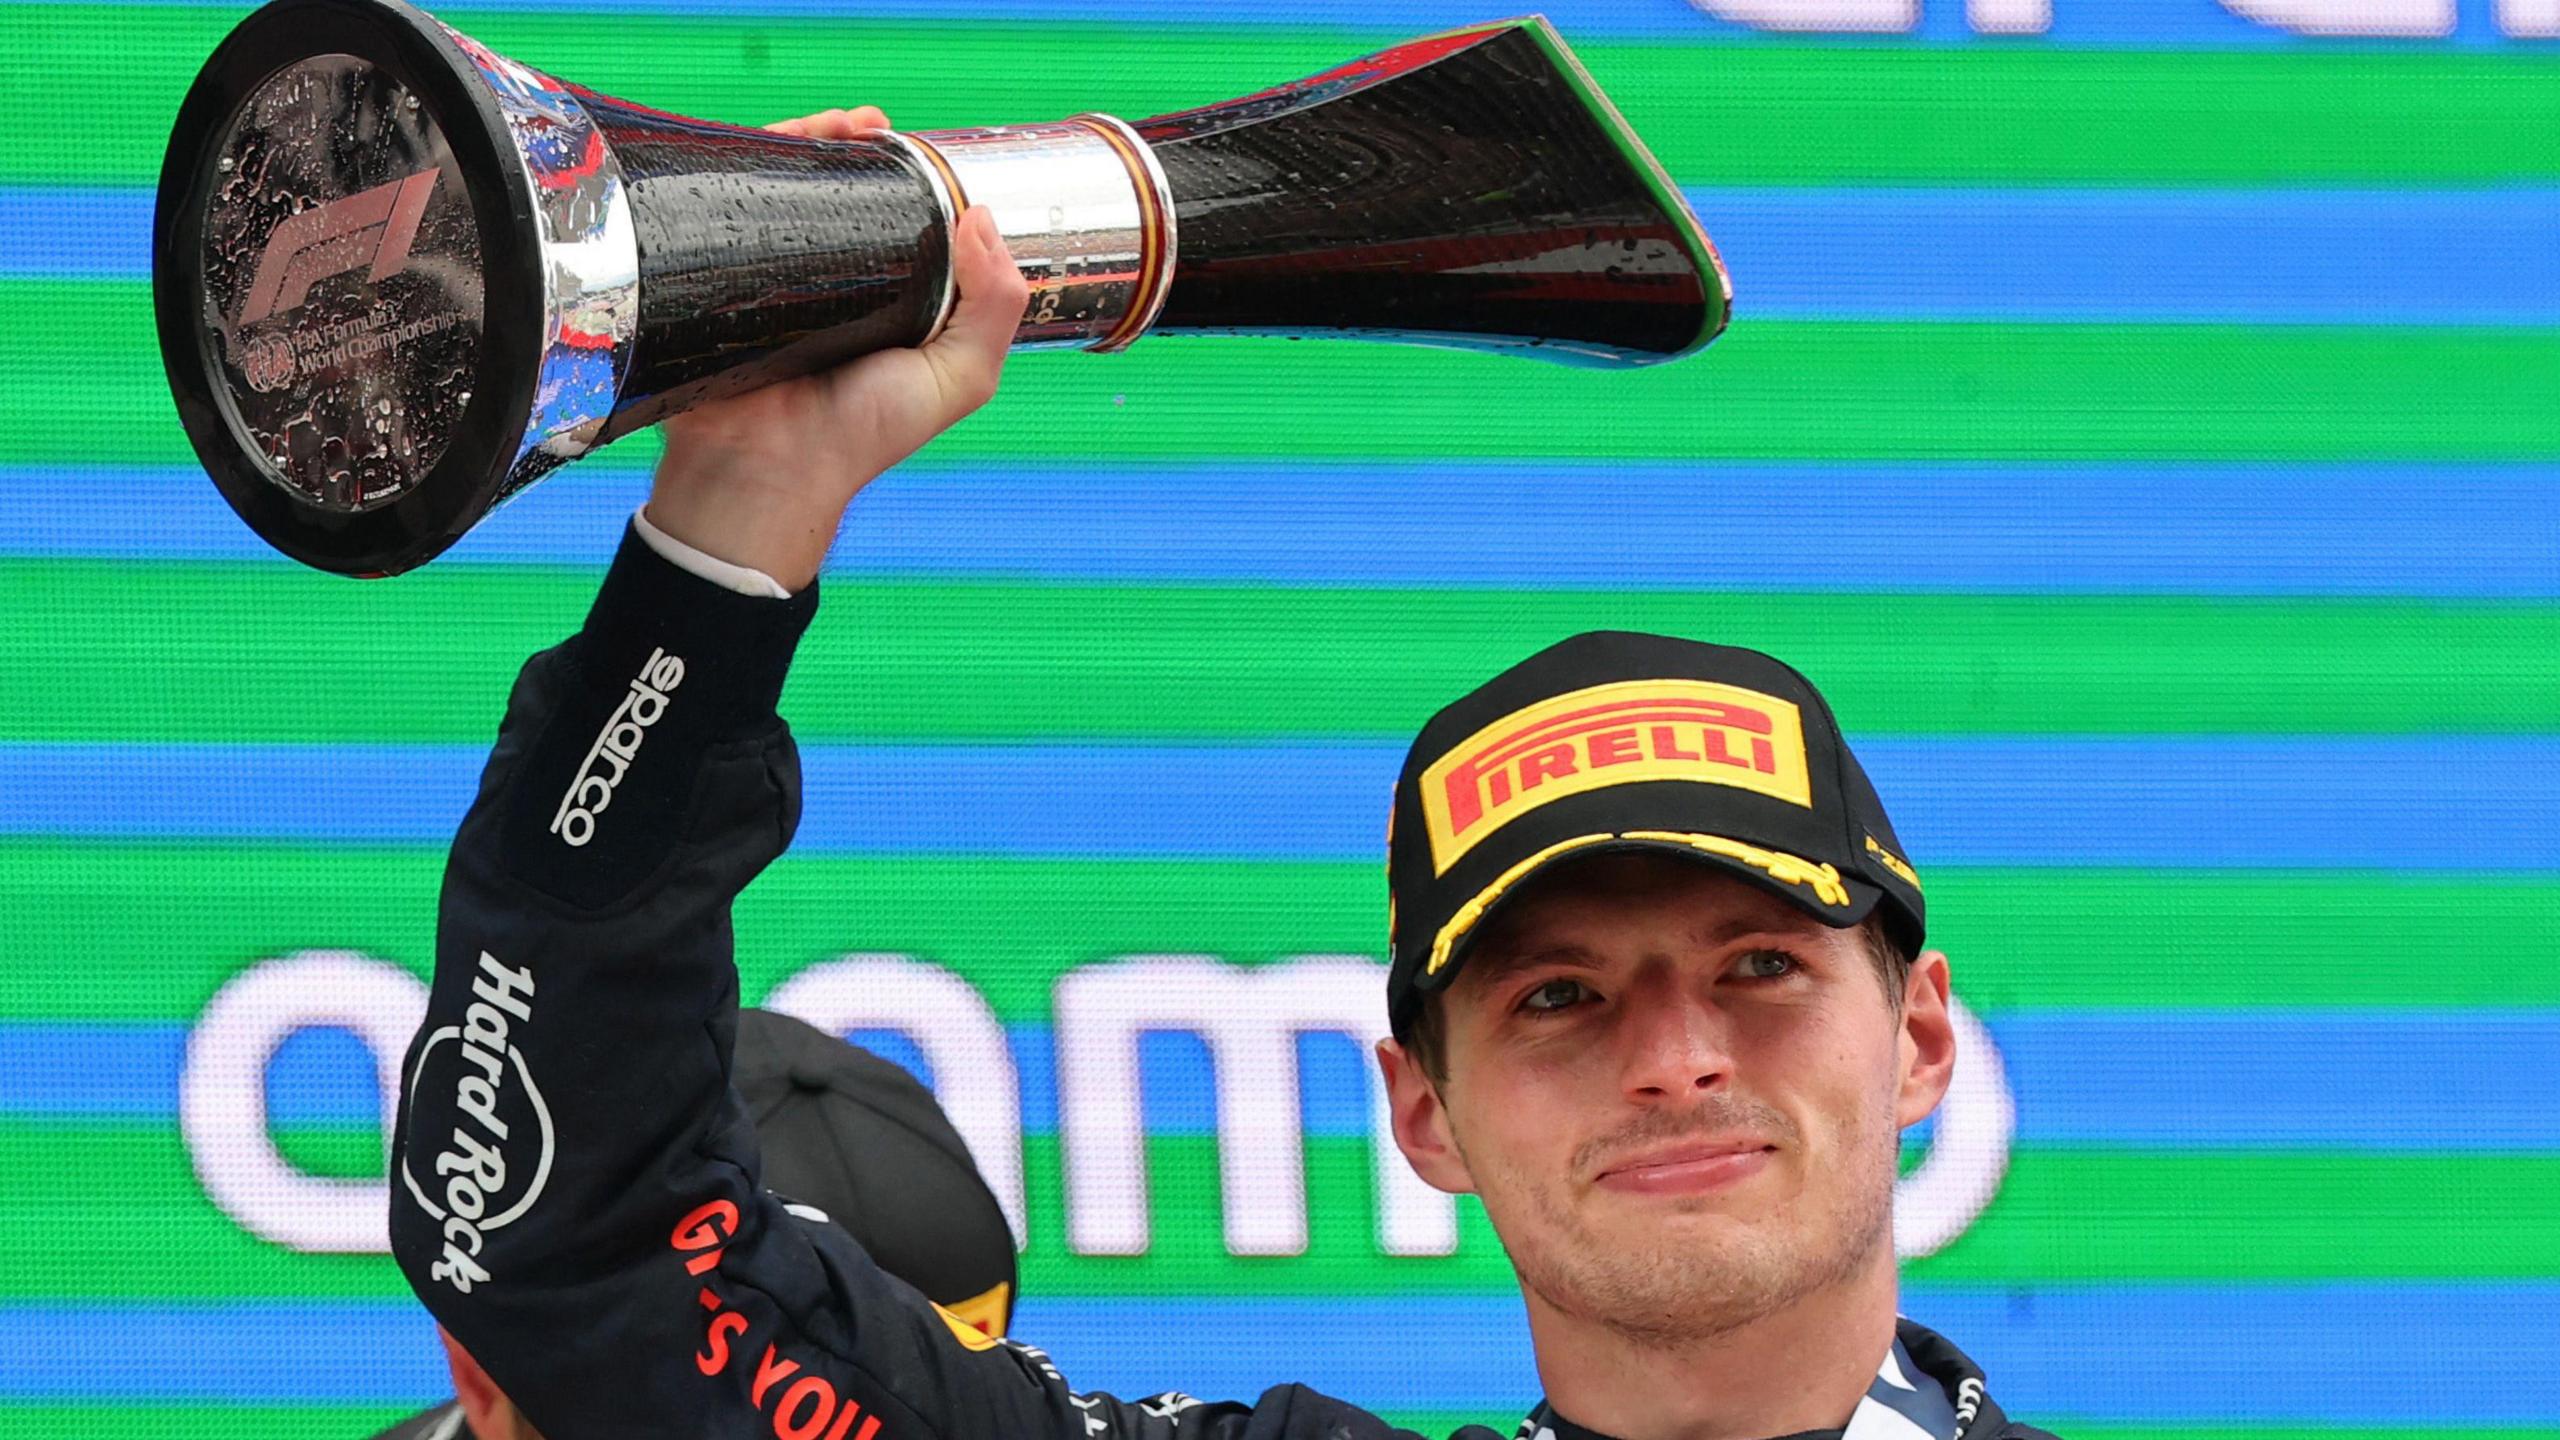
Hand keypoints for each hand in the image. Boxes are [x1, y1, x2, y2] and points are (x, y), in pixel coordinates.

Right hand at [645, 105, 1030, 590]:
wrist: (768, 468)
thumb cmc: (863, 434)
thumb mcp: (959, 377)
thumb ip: (994, 307)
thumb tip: (982, 216)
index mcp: (898, 299)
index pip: (911, 219)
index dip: (918, 177)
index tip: (921, 150)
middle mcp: (840, 281)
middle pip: (850, 191)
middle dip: (863, 147)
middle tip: (872, 126)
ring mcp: (780, 270)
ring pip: (795, 185)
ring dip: (814, 140)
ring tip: (837, 126)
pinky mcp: (726, 267)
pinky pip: (737, 199)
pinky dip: (754, 158)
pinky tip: (779, 140)